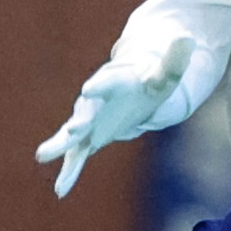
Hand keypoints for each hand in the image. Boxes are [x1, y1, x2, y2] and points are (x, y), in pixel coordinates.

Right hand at [35, 26, 222, 197]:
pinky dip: (68, 172)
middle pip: (84, 111)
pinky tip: (60, 191)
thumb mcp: (166, 74)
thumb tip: (187, 38)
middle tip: (71, 129)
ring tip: (42, 156)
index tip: (89, 90)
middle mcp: (96, 102)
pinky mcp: (88, 138)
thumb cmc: (149, 81)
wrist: (131, 88)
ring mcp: (89, 121)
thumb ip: (175, 61)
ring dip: (60, 146)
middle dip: (78, 121)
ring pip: (72, 136)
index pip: (106, 82)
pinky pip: (76, 156)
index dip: (99, 85)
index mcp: (114, 82)